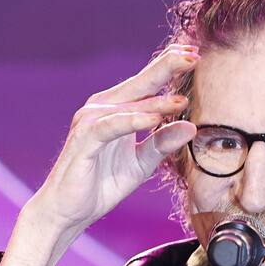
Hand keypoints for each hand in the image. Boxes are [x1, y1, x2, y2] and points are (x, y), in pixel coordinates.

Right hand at [0, 45, 198, 265]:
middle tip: (195, 55)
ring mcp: (91, 121)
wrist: (67, 212)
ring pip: (129, 104)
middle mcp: (102, 108)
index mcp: (117, 110)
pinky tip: (154, 119)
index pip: (147, 82)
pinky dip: (133, 121)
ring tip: (182, 99)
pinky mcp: (85, 139)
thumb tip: (191, 126)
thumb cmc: (100, 185)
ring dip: (156, 100)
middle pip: (140, 83)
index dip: (170, 66)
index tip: (197, 53)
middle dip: (167, 67)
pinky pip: (113, 126)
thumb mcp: (141, 164)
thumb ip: (163, 144)